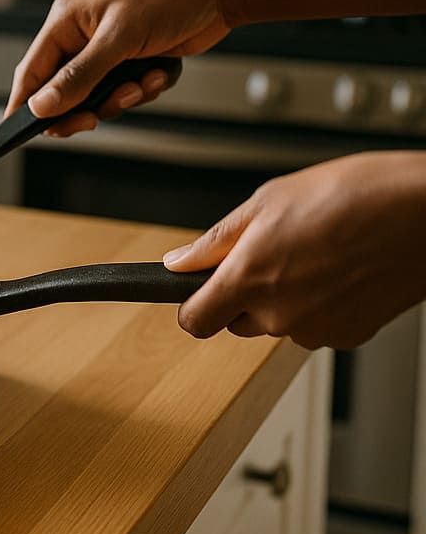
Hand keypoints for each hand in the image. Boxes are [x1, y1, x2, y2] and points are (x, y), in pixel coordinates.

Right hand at [6, 0, 232, 135]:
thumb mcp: (120, 38)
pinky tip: (160, 72)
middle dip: (85, 105)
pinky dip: (145, 89)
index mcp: (66, 21)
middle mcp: (82, 36)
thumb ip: (79, 75)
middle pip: (63, 90)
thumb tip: (40, 106)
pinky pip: (127, 93)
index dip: (24, 103)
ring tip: (144, 82)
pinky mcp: (133, 61)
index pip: (32, 70)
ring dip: (122, 98)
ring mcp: (108, 50)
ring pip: (97, 96)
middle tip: (95, 117)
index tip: (18, 132)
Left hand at [167, 152, 425, 348]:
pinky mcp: (351, 336)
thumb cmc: (355, 196)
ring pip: (280, 322)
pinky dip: (320, 305)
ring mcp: (317, 330)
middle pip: (238, 322)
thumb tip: (180, 262)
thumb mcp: (268, 201)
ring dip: (286, 298)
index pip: (195, 321)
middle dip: (245, 293)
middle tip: (274, 251)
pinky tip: (340, 270)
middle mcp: (280, 315)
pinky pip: (317, 326)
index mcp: (249, 280)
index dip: (192, 304)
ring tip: (315, 253)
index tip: (197, 289)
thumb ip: (216, 242)